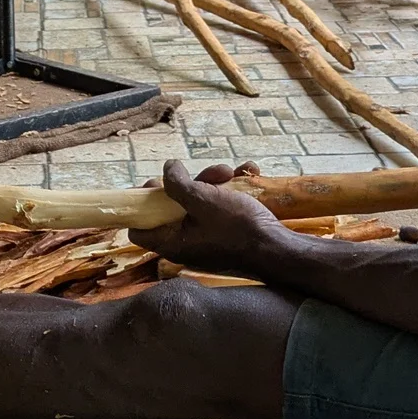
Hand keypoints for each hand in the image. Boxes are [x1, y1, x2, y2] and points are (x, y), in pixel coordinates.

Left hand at [130, 161, 296, 281]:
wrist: (279, 250)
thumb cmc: (238, 228)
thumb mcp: (204, 200)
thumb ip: (178, 184)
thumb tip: (166, 168)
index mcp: (172, 242)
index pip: (138, 229)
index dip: (143, 204)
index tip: (157, 184)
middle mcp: (186, 244)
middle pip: (173, 208)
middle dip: (192, 182)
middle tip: (212, 173)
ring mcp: (207, 240)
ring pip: (200, 204)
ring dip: (215, 182)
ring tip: (233, 172)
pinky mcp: (226, 236)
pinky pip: (220, 210)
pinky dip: (231, 192)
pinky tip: (247, 174)